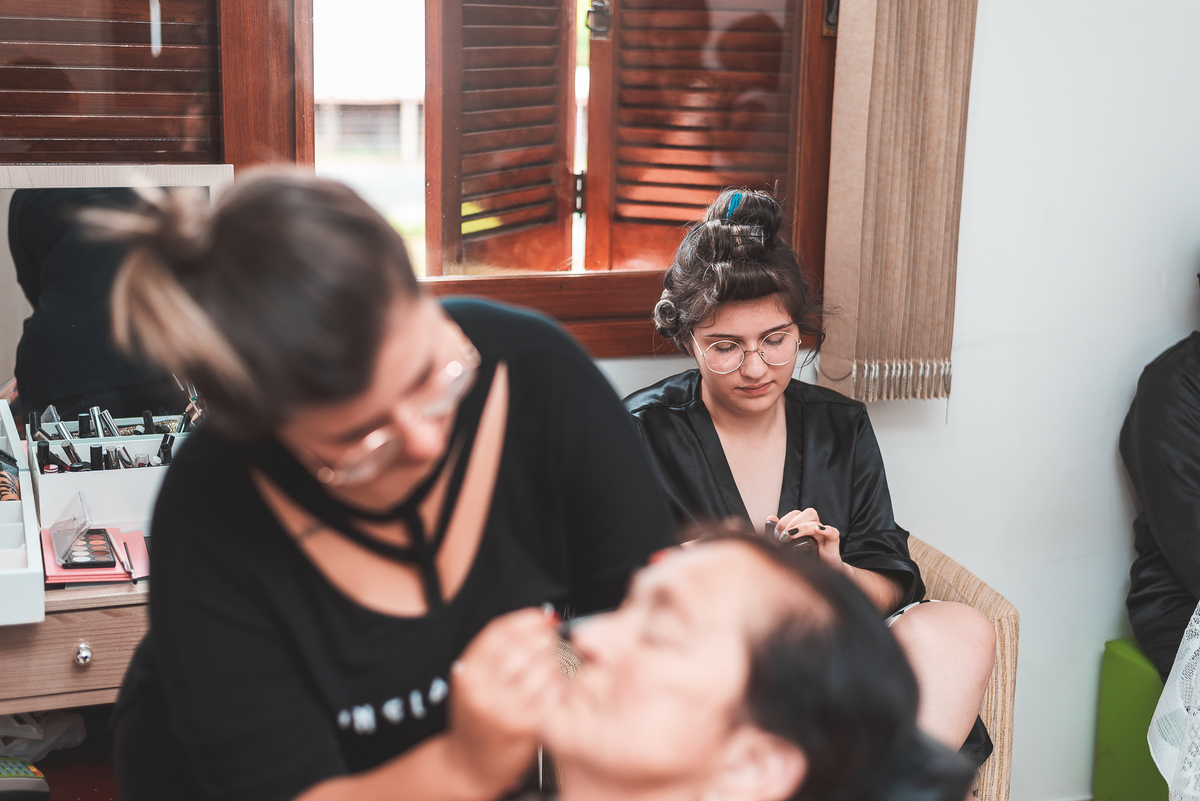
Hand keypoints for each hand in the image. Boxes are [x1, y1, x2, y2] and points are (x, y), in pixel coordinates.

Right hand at [444, 607, 563, 797]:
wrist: (471, 764)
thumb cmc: (478, 717)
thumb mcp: (475, 680)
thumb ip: (498, 652)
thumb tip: (540, 620)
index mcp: (467, 671)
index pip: (500, 630)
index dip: (528, 619)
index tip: (544, 619)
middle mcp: (480, 688)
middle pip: (523, 646)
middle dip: (545, 639)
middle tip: (552, 643)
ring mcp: (501, 708)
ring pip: (540, 667)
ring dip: (554, 661)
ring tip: (553, 666)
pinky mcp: (523, 726)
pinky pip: (550, 693)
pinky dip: (558, 684)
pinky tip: (555, 685)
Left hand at [767, 508, 843, 570]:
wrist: (823, 577)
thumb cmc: (807, 561)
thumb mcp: (790, 547)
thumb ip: (780, 532)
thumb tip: (770, 518)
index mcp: (805, 527)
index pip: (796, 514)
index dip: (784, 520)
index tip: (776, 533)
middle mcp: (814, 529)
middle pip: (807, 513)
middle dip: (792, 522)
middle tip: (783, 536)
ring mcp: (824, 535)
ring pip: (815, 521)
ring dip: (802, 526)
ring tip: (791, 535)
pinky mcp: (833, 544)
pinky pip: (833, 532)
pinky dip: (825, 529)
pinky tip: (817, 530)